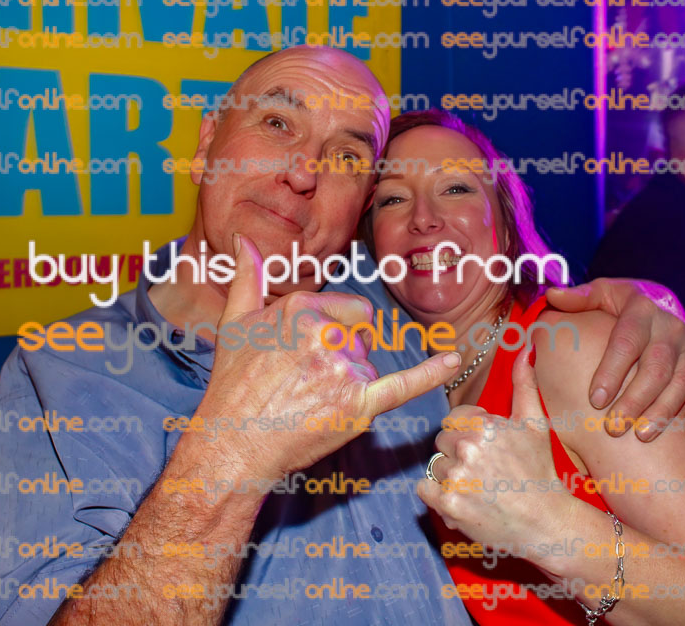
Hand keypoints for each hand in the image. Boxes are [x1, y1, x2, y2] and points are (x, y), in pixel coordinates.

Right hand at [197, 234, 461, 481]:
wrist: (234, 444)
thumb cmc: (232, 386)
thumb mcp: (234, 323)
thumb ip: (248, 279)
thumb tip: (247, 241)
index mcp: (301, 309)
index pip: (348, 311)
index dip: (331, 333)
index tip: (303, 355)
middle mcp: (326, 334)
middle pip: (360, 339)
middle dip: (340, 358)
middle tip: (302, 382)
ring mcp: (345, 370)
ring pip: (368, 367)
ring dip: (349, 384)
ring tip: (309, 401)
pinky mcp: (359, 405)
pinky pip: (404, 384)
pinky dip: (431, 373)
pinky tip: (452, 359)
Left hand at [417, 347, 575, 554]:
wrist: (546, 523)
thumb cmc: (540, 470)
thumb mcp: (534, 424)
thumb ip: (524, 384)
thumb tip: (524, 349)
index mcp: (483, 427)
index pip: (452, 421)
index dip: (468, 434)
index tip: (487, 450)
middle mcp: (467, 450)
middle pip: (441, 443)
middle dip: (458, 454)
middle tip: (485, 470)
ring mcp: (456, 479)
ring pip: (434, 466)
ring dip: (450, 476)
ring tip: (479, 486)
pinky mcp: (448, 505)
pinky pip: (424, 489)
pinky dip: (438, 496)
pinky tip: (464, 499)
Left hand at [547, 278, 684, 440]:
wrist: (660, 299)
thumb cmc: (619, 302)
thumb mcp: (601, 292)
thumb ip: (579, 297)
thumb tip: (552, 294)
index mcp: (642, 309)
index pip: (627, 342)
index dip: (611, 371)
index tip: (595, 400)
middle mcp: (670, 327)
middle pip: (656, 368)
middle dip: (635, 400)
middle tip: (613, 428)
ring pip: (681, 382)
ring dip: (664, 411)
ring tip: (642, 436)